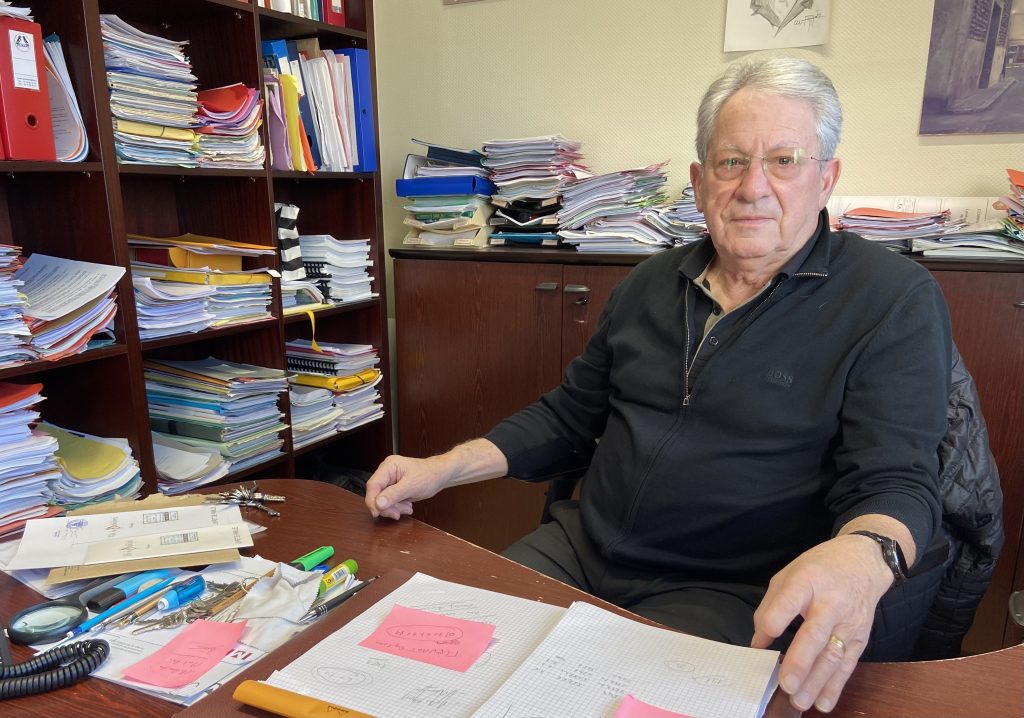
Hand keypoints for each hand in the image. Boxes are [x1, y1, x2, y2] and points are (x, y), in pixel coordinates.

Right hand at [364, 454, 452, 519]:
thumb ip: (394, 494)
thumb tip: (378, 503)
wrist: (440, 475)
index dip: (372, 500)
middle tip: (397, 514)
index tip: (377, 513)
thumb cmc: (429, 475)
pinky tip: (407, 507)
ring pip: (382, 500)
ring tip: (407, 508)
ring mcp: (389, 481)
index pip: (373, 485)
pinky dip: (397, 507)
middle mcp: (386, 472)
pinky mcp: (393, 488)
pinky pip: (389, 501)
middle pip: (376, 494)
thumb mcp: (412, 486)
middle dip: (386, 506)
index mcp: (389, 466)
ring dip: (393, 508)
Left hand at [751, 534, 894, 712]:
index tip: (760, 642)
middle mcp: (830, 603)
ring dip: (816, 682)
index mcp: (807, 581)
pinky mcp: (860, 638)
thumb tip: (758, 642)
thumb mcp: (788, 574)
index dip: (773, 622)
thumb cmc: (819, 568)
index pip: (788, 602)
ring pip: (832, 656)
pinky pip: (847, 665)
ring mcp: (848, 623)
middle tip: (786, 684)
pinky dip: (835, 686)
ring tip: (799, 701)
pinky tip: (822, 702)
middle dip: (800, 662)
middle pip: (815, 635)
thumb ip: (770, 607)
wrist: (863, 562)